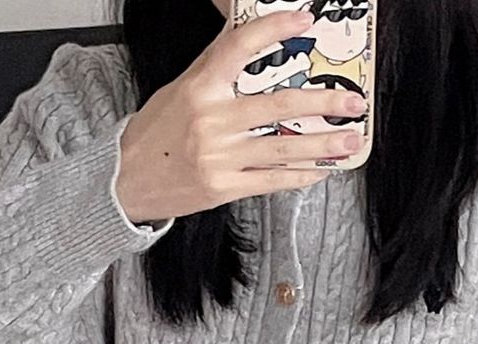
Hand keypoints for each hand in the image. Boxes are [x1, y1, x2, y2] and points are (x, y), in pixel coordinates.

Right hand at [115, 10, 365, 225]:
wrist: (126, 181)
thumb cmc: (156, 134)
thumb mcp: (181, 89)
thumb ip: (217, 70)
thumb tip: (252, 43)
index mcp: (199, 87)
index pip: (239, 46)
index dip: (274, 29)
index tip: (303, 21)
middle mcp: (212, 121)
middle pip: (278, 105)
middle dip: (322, 103)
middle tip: (352, 101)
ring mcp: (219, 157)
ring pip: (283, 148)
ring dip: (323, 145)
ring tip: (350, 139)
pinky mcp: (224, 187)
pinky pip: (271, 180)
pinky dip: (300, 175)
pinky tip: (321, 169)